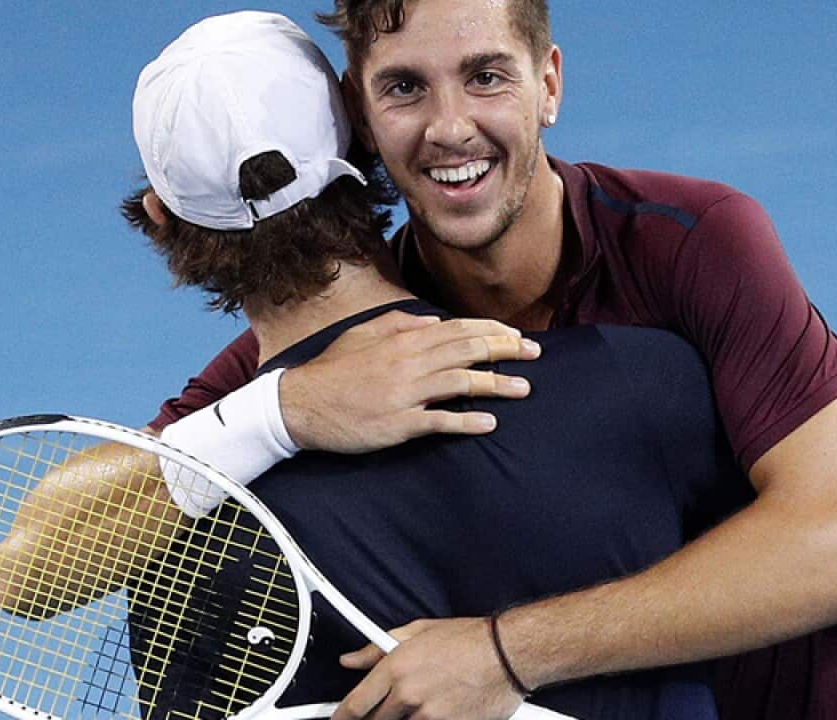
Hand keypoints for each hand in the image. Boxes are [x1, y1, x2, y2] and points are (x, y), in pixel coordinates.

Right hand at [280, 312, 539, 452]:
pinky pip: (440, 421)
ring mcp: (405, 393)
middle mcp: (409, 361)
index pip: (460, 329)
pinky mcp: (398, 424)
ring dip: (497, 385)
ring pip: (462, 383)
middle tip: (536, 355)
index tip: (518, 336)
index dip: (493, 331)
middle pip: (469, 350)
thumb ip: (400, 323)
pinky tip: (489, 424)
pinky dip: (467, 422)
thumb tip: (435, 320)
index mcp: (403, 339)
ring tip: (524, 389)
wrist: (299, 405)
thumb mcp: (364, 334)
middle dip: (507, 350)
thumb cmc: (333, 370)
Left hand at [334, 618, 523, 719]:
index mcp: (395, 668)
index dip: (341, 718)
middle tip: (387, 711)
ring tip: (421, 706)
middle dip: (375, 719)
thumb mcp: (419, 632)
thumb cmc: (469, 639)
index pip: (355, 703)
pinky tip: (437, 711)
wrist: (507, 654)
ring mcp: (428, 715)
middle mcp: (408, 694)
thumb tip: (352, 659)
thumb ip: (378, 648)